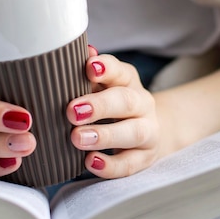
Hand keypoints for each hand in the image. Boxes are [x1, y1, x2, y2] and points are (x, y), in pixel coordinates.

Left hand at [67, 53, 162, 178]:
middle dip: (100, 105)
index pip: (120, 71)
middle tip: (72, 111)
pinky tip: (90, 162)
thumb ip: (85, 76)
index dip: (106, 68)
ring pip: (133, 133)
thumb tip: (77, 53)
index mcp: (127, 82)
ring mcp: (147, 132)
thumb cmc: (109, 106)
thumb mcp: (99, 88)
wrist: (145, 134)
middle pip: (127, 101)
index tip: (89, 67)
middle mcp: (141, 104)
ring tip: (77, 138)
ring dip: (105, 135)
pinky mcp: (144, 158)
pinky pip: (130, 164)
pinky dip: (110, 165)